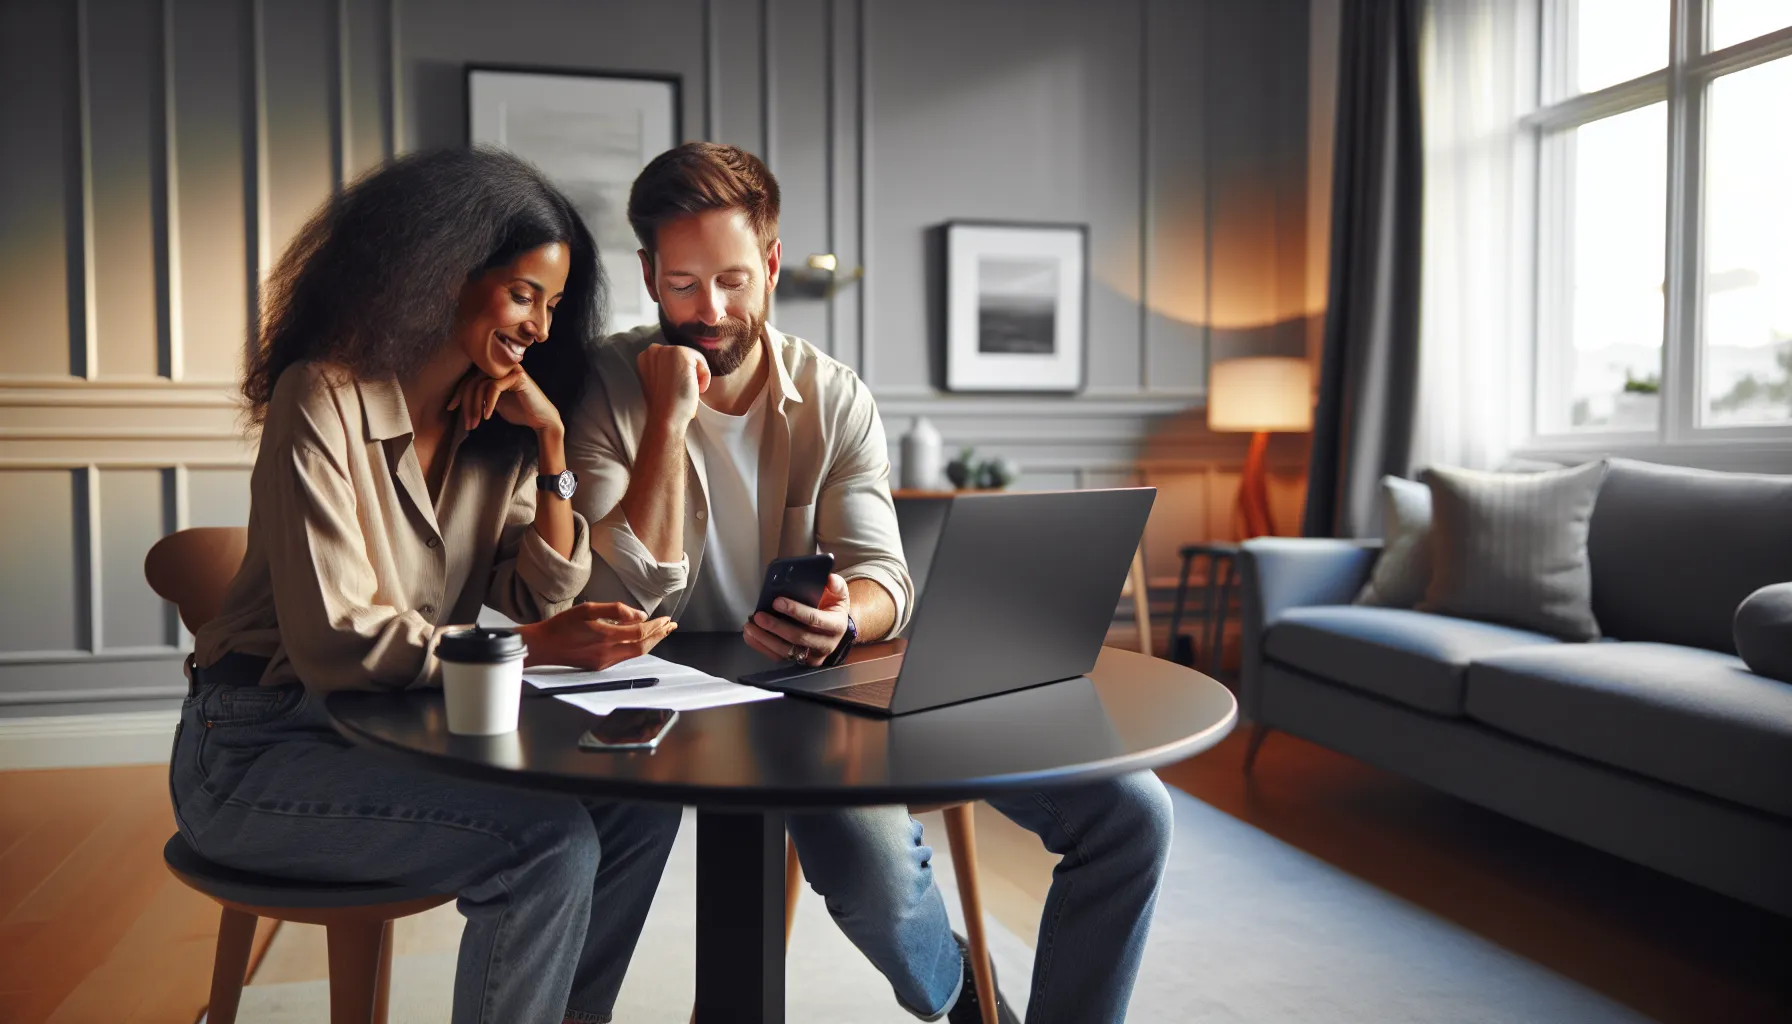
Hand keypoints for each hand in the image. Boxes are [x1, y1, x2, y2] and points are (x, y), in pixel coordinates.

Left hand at [448, 367, 562, 436]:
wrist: (541, 420)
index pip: (470, 378)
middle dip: (467, 404)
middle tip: (468, 424)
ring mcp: (510, 369)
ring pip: (481, 384)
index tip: (451, 408)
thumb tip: (460, 398)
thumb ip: (480, 396)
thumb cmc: (519, 412)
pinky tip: (488, 416)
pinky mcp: (517, 376)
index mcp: (495, 371)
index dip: (459, 393)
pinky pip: (494, 387)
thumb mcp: (493, 403)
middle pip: (473, 381)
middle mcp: (501, 367)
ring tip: (477, 423)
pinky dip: (488, 403)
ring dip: (476, 407)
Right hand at [517, 602, 676, 669]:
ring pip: (636, 653)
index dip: (656, 626)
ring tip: (662, 632)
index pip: (640, 632)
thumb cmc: (561, 625)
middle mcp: (608, 653)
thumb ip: (615, 610)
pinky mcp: (599, 666)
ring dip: (651, 642)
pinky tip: (641, 640)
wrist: (542, 647)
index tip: (666, 618)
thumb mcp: (587, 609)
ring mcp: (604, 662)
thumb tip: (639, 615)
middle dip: (659, 635)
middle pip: (643, 646)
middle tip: (672, 626)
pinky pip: (625, 657)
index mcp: (605, 636)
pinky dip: (637, 647)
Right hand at [636, 343, 709, 427]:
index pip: (673, 359)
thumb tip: (682, 366)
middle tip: (681, 391)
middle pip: (684, 356)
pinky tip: (695, 389)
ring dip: (696, 376)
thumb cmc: (665, 406)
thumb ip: (666, 368)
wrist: (665, 417)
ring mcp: (666, 349)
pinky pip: (701, 361)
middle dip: (688, 374)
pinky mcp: (680, 352)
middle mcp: (653, 350)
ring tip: (687, 390)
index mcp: (645, 357)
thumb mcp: (660, 381)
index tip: (675, 389)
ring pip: (694, 358)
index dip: (679, 375)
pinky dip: (704, 376)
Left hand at [744, 573, 849, 666]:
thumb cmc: (833, 608)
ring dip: (765, 639)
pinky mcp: (800, 662)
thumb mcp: (839, 594)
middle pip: (798, 638)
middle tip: (758, 616)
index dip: (795, 611)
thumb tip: (828, 579)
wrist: (836, 629)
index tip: (777, 602)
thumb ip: (835, 585)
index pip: (814, 619)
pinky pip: (778, 658)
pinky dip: (762, 647)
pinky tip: (750, 636)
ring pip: (786, 651)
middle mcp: (826, 644)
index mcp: (836, 626)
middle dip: (776, 626)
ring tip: (750, 626)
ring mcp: (812, 656)